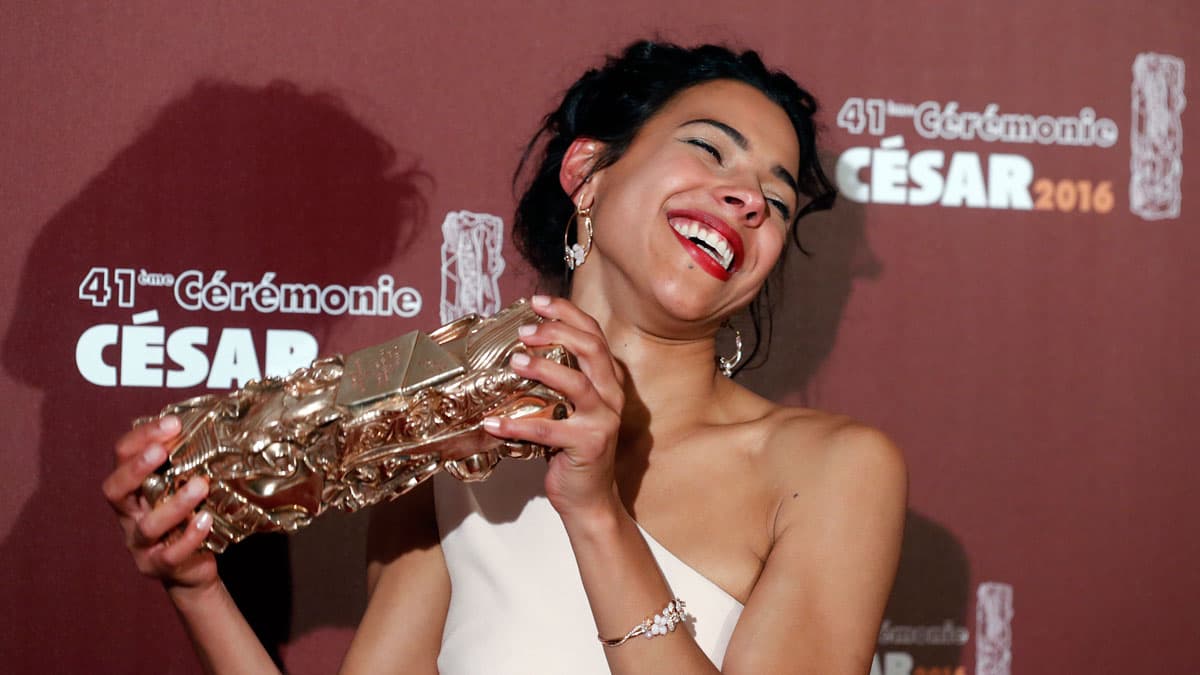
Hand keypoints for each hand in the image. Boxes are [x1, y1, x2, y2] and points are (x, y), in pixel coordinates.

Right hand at [102, 416, 217, 591]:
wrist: (192, 568)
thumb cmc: (187, 518)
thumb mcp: (181, 487)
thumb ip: (186, 462)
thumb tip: (214, 422)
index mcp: (132, 489)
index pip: (121, 457)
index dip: (141, 439)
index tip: (172, 424)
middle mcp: (129, 515)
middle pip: (115, 490)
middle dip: (136, 469)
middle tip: (161, 451)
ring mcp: (140, 544)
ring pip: (148, 525)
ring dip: (175, 504)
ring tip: (200, 486)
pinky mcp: (159, 566)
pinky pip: (171, 553)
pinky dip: (189, 536)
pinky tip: (206, 520)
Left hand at [482, 295, 624, 519]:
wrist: (588, 498)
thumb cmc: (571, 449)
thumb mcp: (568, 408)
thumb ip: (556, 381)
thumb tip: (517, 351)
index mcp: (608, 381)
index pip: (594, 334)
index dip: (567, 313)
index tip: (538, 302)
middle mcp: (611, 396)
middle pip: (591, 349)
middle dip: (556, 332)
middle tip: (525, 331)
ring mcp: (602, 421)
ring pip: (576, 383)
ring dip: (542, 369)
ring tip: (515, 362)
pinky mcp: (588, 446)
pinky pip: (547, 430)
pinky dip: (517, 425)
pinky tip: (493, 423)